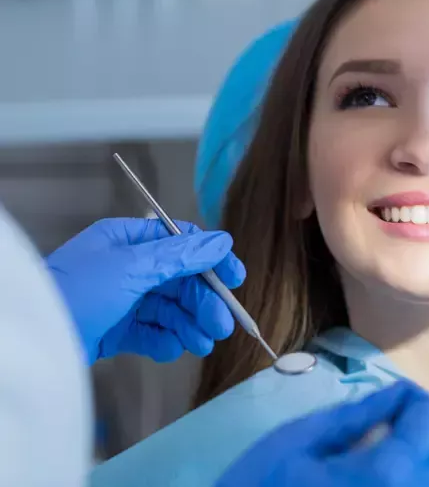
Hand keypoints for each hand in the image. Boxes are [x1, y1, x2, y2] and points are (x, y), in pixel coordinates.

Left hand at [46, 218, 244, 363]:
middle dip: (202, 303)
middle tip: (222, 325)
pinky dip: (164, 340)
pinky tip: (172, 348)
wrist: (32, 343)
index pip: (181, 244)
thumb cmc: (76, 292)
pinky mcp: (116, 330)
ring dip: (189, 324)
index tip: (236, 279)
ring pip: (168, 308)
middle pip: (179, 281)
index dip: (211, 261)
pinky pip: (151, 332)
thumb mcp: (132, 267)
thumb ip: (180, 256)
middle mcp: (128, 267)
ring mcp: (122, 299)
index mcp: (128, 241)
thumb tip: (222, 241)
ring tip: (202, 344)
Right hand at [215, 380, 428, 486]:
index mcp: (383, 476)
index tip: (391, 390)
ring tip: (374, 441)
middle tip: (381, 413)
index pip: (428, 424)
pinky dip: (402, 478)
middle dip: (415, 426)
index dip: (414, 398)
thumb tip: (396, 393)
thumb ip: (356, 414)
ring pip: (427, 481)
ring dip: (410, 453)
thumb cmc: (260, 485)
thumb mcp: (301, 438)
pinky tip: (369, 472)